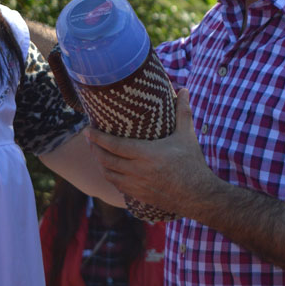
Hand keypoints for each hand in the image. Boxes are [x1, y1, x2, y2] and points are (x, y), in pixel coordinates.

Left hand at [86, 89, 217, 217]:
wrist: (197, 196)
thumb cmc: (192, 164)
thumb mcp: (187, 136)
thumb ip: (183, 112)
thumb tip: (184, 89)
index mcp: (147, 154)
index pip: (114, 145)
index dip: (97, 137)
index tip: (87, 129)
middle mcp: (138, 170)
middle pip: (106, 159)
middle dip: (93, 148)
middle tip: (87, 138)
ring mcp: (136, 185)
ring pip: (108, 174)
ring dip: (99, 163)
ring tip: (96, 152)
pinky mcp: (138, 196)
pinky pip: (117, 185)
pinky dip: (110, 175)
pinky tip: (110, 169)